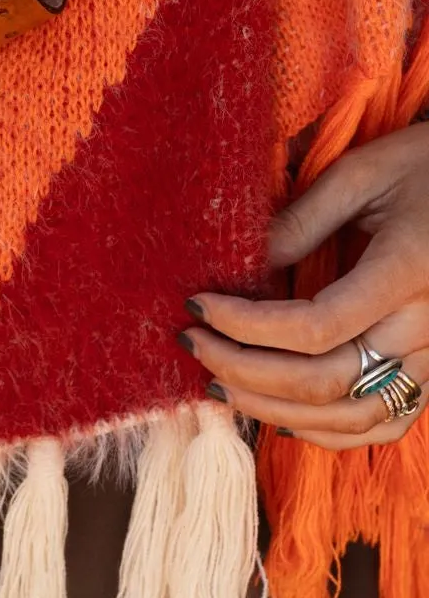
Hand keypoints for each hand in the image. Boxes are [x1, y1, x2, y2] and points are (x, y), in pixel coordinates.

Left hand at [179, 126, 428, 447]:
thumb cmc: (427, 164)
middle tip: (193, 343)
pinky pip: (384, 423)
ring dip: (275, 411)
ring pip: (351, 416)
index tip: (197, 305)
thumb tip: (239, 267)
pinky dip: (328, 432)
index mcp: (407, 271)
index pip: (315, 327)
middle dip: (244, 370)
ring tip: (219, 383)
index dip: (246, 326)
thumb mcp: (364, 172)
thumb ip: (301, 220)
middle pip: (325, 381)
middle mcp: (426, 325)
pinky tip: (281, 414)